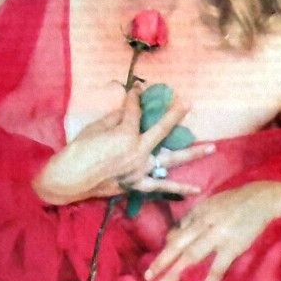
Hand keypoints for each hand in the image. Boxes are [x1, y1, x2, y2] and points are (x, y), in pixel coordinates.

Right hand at [32, 86, 214, 204]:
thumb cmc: (78, 151)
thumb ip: (116, 118)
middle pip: (162, 131)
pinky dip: (179, 189)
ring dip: (192, 153)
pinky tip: (197, 189)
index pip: (135, 111)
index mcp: (126, 134)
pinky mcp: (136, 185)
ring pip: (170, 161)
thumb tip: (128, 110)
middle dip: (175, 116)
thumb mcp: (96, 128)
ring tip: (212, 148)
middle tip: (189, 105)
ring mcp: (139, 170)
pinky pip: (161, 188)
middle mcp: (138, 152)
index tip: (137, 91)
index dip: (135, 99)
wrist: (67, 180)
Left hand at [144, 181, 280, 280]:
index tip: (154, 265)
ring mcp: (217, 236)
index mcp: (198, 214)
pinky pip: (218, 267)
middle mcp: (204, 224)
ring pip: (191, 256)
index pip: (177, 234)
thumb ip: (191, 219)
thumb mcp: (209, 204)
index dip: (165, 250)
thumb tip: (173, 235)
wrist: (262, 198)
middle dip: (162, 261)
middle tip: (148, 277)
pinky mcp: (233, 246)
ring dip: (175, 272)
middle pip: (178, 245)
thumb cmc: (235, 202)